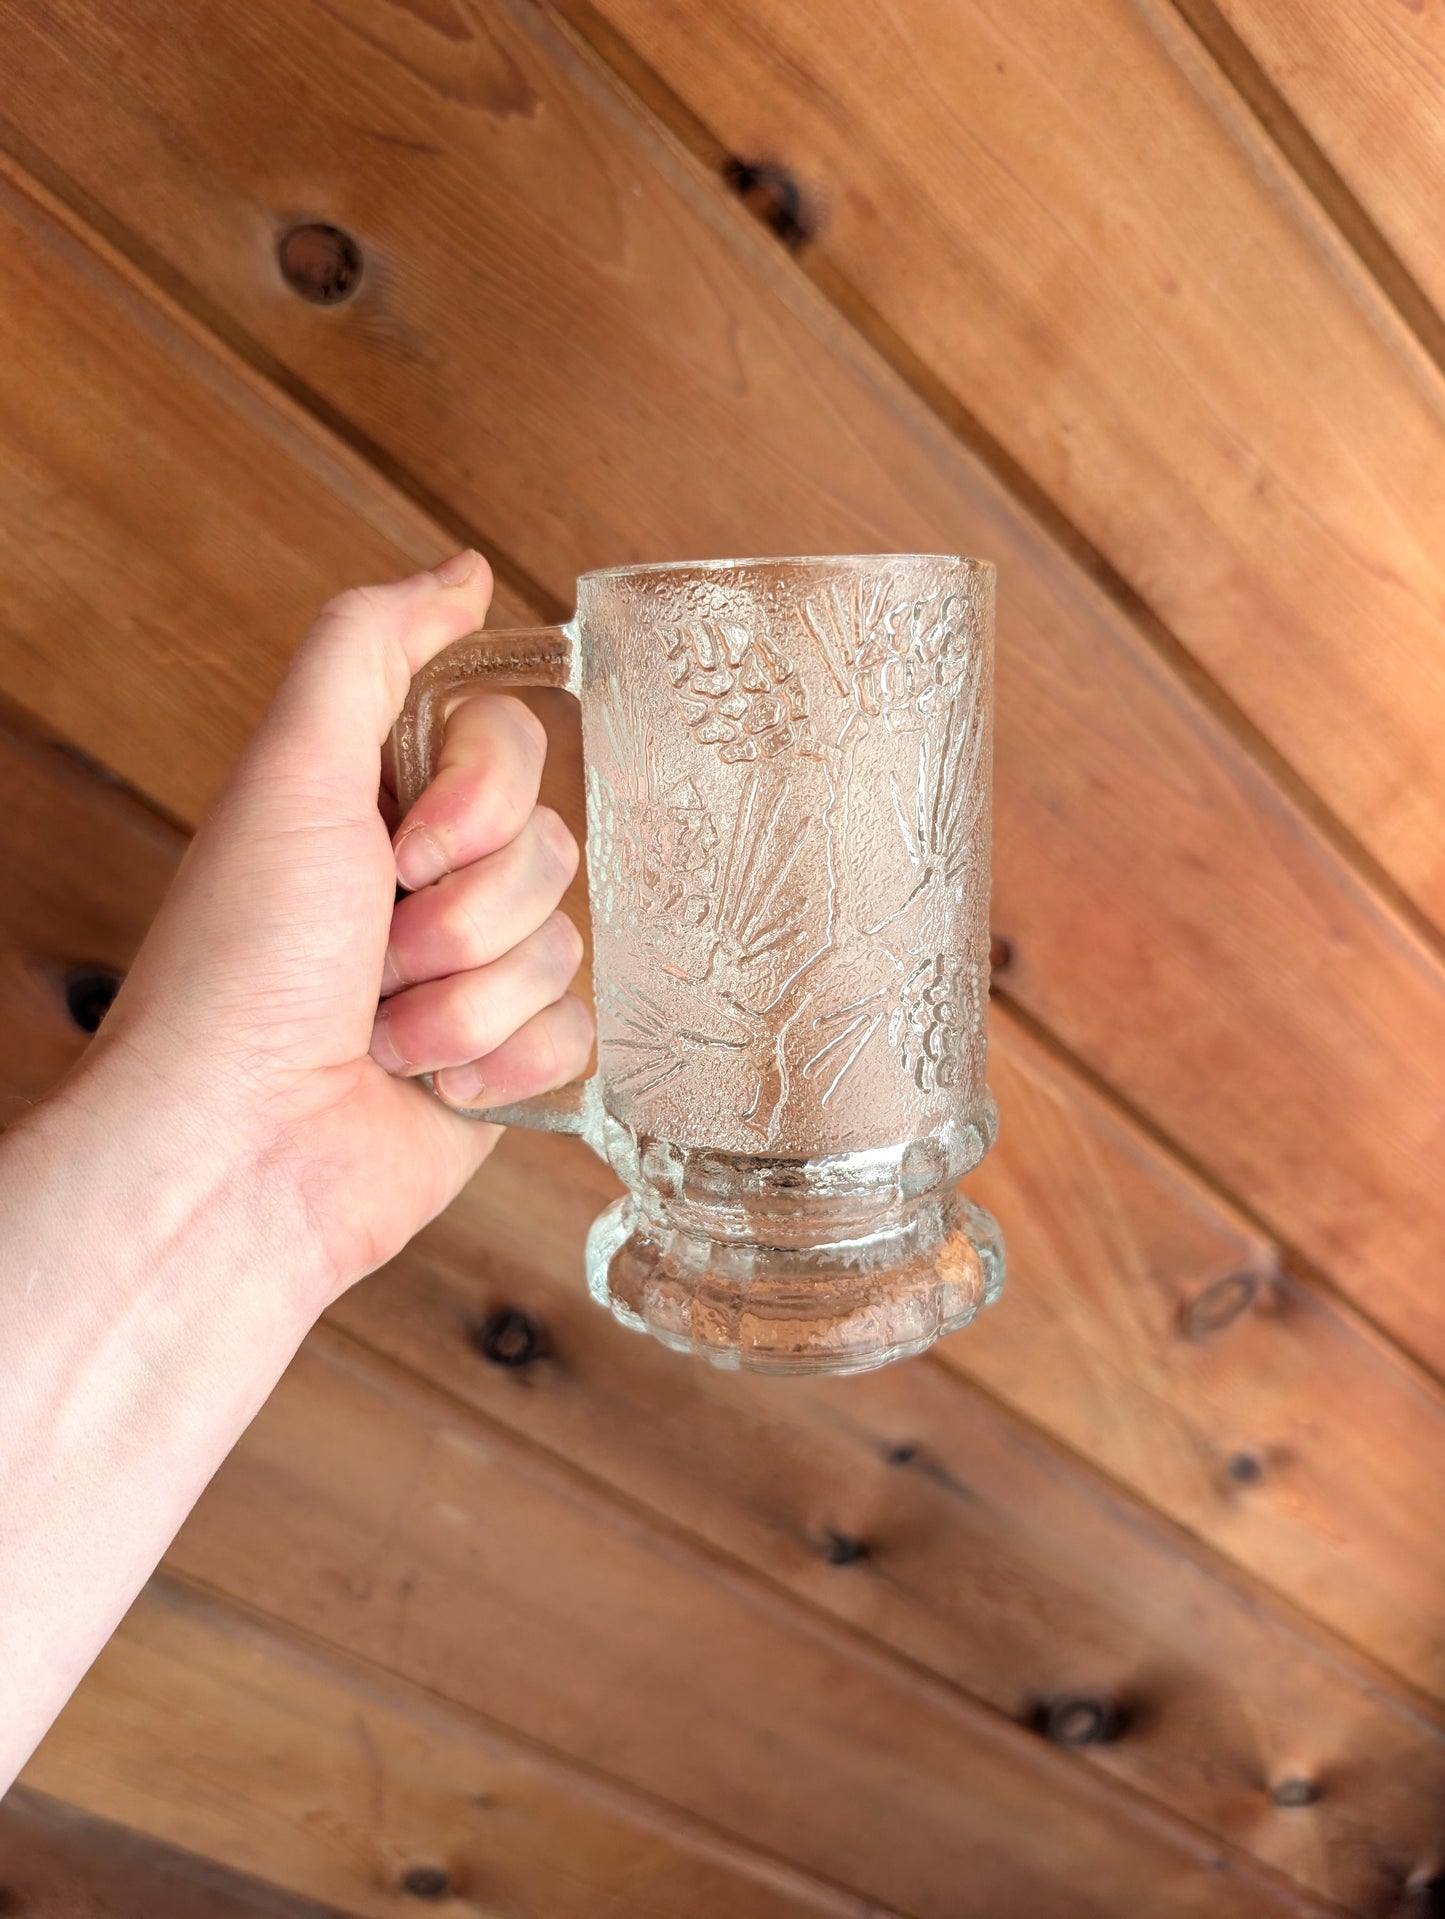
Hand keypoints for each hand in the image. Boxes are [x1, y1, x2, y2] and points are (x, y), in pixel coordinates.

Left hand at [72, 548, 591, 1306]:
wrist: (240, 1151)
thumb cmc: (243, 972)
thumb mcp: (290, 773)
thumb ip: (368, 649)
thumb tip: (461, 572)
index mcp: (379, 805)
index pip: (512, 746)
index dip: (479, 798)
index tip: (402, 848)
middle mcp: (428, 886)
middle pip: (550, 845)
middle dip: (465, 913)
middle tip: (378, 951)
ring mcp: (472, 978)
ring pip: (564, 944)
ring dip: (468, 999)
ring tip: (384, 1032)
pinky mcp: (506, 1064)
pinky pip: (578, 1032)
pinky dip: (506, 1060)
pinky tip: (436, 1084)